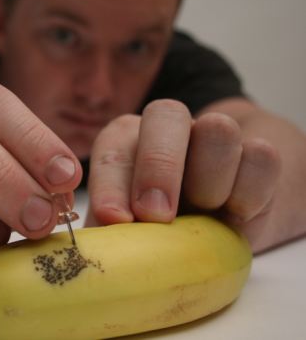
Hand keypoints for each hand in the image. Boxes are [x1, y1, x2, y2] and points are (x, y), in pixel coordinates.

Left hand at [86, 99, 280, 246]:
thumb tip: (99, 245)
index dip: (110, 182)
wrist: (219, 226)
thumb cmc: (159, 231)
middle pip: (165, 114)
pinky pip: (261, 157)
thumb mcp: (130, 232)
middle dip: (159, 166)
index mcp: (126, 143)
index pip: (112, 148)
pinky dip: (248, 190)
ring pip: (217, 129)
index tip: (114, 219)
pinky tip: (235, 215)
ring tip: (203, 214)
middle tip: (156, 215)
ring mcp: (215, 136)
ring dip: (208, 180)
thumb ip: (113, 231)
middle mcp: (167, 129)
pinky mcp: (257, 155)